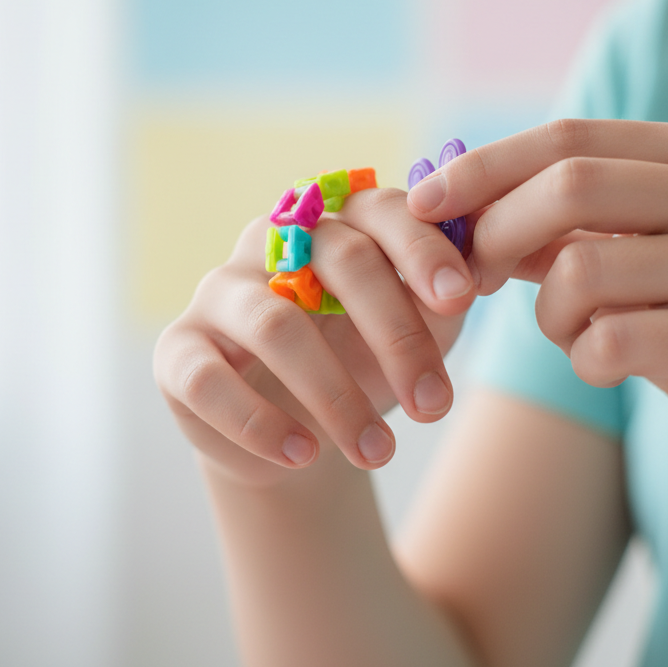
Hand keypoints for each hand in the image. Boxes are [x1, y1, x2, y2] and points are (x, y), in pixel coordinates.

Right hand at [154, 188, 475, 486]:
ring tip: (379, 452)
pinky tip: (303, 456)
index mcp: (333, 223)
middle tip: (435, 407)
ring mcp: (218, 292)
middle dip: (395, 336)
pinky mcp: (178, 349)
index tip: (462, 299)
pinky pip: (208, 378)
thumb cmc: (365, 365)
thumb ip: (445, 294)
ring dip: (335, 395)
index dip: (421, 249)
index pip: (378, 211)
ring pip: (275, 324)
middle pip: (336, 261)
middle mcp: (269, 242)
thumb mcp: (418, 331)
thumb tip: (489, 262)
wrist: (297, 435)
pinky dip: (258, 423)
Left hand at [407, 119, 667, 492]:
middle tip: (465, 281)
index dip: (482, 167)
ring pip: (579, 269)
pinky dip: (582, 359)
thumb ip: (552, 223)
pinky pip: (606, 341)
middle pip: (567, 187)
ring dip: (547, 314)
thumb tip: (446, 200)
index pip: (567, 138)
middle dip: (494, 234)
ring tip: (571, 333)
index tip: (419, 202)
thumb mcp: (623, 256)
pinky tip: (606, 365)